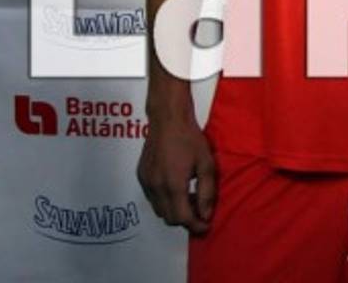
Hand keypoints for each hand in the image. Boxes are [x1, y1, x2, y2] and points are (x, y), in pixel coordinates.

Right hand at [136, 112, 216, 233]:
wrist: (167, 119)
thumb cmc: (190, 139)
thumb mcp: (206, 164)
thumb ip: (207, 192)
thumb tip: (205, 215)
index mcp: (173, 184)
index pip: (182, 218)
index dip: (196, 226)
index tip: (206, 226)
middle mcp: (156, 187)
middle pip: (169, 218)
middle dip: (186, 220)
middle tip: (200, 209)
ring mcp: (146, 182)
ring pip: (159, 210)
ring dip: (174, 210)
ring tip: (190, 197)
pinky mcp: (140, 176)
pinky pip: (152, 198)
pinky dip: (165, 200)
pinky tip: (176, 187)